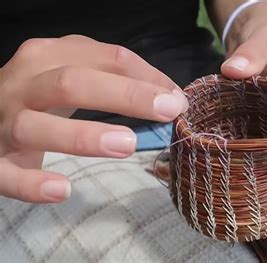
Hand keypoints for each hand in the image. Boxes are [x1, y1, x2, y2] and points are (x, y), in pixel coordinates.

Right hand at [0, 35, 187, 202]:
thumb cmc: (40, 95)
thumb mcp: (74, 75)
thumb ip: (116, 81)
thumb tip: (169, 96)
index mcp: (49, 57)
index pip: (107, 58)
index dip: (147, 77)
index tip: (177, 99)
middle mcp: (22, 83)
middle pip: (73, 83)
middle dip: (126, 96)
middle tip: (167, 112)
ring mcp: (2, 121)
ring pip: (37, 125)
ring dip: (83, 135)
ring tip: (126, 144)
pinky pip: (6, 173)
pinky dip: (32, 183)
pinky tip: (63, 190)